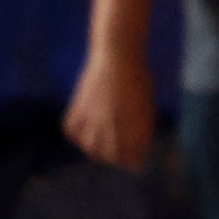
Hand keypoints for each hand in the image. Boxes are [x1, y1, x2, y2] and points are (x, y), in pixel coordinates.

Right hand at [64, 55, 154, 171]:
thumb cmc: (137, 78)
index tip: (134, 163)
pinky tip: (84, 132)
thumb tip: (139, 147)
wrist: (118, 54)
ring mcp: (93, 115)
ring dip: (95, 150)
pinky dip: (76, 135)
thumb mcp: (146, 104)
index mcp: (133, 124)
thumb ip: (142, 127)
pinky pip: (71, 129)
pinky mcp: (79, 106)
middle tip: (117, 156)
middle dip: (115, 159)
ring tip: (100, 146)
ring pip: (89, 146)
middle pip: (110, 155)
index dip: (133, 161)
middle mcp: (112, 123)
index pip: (131, 155)